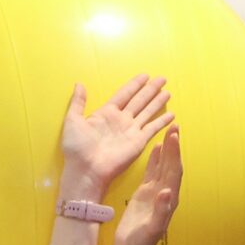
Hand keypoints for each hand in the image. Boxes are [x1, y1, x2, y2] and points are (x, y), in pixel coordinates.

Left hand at [60, 74, 174, 195]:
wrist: (86, 169)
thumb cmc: (77, 147)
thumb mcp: (73, 120)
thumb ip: (78, 102)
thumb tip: (79, 83)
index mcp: (106, 113)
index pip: (124, 94)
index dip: (135, 84)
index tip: (145, 75)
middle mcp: (121, 120)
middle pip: (139, 100)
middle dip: (150, 89)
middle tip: (162, 79)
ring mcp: (130, 131)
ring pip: (147, 112)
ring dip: (158, 102)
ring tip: (168, 92)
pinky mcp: (138, 142)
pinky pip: (153, 128)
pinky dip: (162, 122)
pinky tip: (172, 115)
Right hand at [110, 128, 180, 244]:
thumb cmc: (141, 243)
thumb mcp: (151, 229)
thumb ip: (161, 211)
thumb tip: (167, 192)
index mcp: (168, 200)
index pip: (174, 172)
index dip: (175, 154)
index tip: (174, 137)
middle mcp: (166, 194)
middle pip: (172, 165)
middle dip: (174, 147)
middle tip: (174, 127)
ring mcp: (156, 193)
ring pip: (164, 166)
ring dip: (167, 150)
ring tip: (169, 131)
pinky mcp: (146, 194)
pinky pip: (153, 172)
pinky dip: (155, 159)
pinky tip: (156, 147)